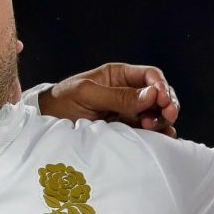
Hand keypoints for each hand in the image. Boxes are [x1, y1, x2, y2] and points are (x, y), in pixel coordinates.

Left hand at [41, 63, 180, 136]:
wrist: (46, 125)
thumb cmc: (62, 102)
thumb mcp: (87, 94)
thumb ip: (119, 95)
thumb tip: (152, 95)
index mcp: (119, 76)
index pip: (150, 76)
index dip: (160, 86)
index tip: (162, 100)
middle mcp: (128, 93)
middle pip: (159, 95)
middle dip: (167, 105)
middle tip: (167, 116)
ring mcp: (129, 113)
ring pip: (157, 114)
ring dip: (162, 120)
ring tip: (151, 127)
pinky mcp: (127, 130)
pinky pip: (149, 131)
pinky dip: (159, 134)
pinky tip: (163, 138)